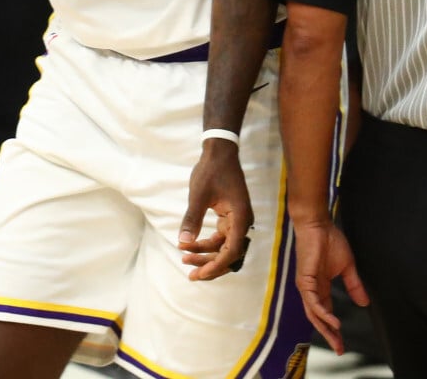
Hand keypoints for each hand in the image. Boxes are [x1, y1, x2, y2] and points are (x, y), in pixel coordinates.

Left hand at [178, 140, 253, 279]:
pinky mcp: (230, 216)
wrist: (219, 152)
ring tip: (185, 258)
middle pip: (229, 253)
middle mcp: (242, 221)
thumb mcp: (198, 195)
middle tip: (190, 275)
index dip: (216, 265)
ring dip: (206, 254)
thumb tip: (184, 241)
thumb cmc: (210, 170)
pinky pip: (220, 236)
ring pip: (224, 246)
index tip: (199, 274)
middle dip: (210, 264)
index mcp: (240, 217)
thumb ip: (192, 219)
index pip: (232, 251)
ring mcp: (237, 219)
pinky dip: (206, 242)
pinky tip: (189, 245)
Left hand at [292, 220, 369, 355]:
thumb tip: (363, 303)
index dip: (333, 329)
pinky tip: (333, 321)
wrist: (318, 224)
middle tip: (339, 350)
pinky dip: (322, 313)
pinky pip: (313, 301)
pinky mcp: (305, 279)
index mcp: (320, 286)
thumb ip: (353, 285)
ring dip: (325, 328)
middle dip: (328, 334)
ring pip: (313, 313)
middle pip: (318, 318)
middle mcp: (311, 289)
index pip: (326, 312)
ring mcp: (306, 285)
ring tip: (337, 340)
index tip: (342, 344)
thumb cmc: (329, 240)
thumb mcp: (346, 267)